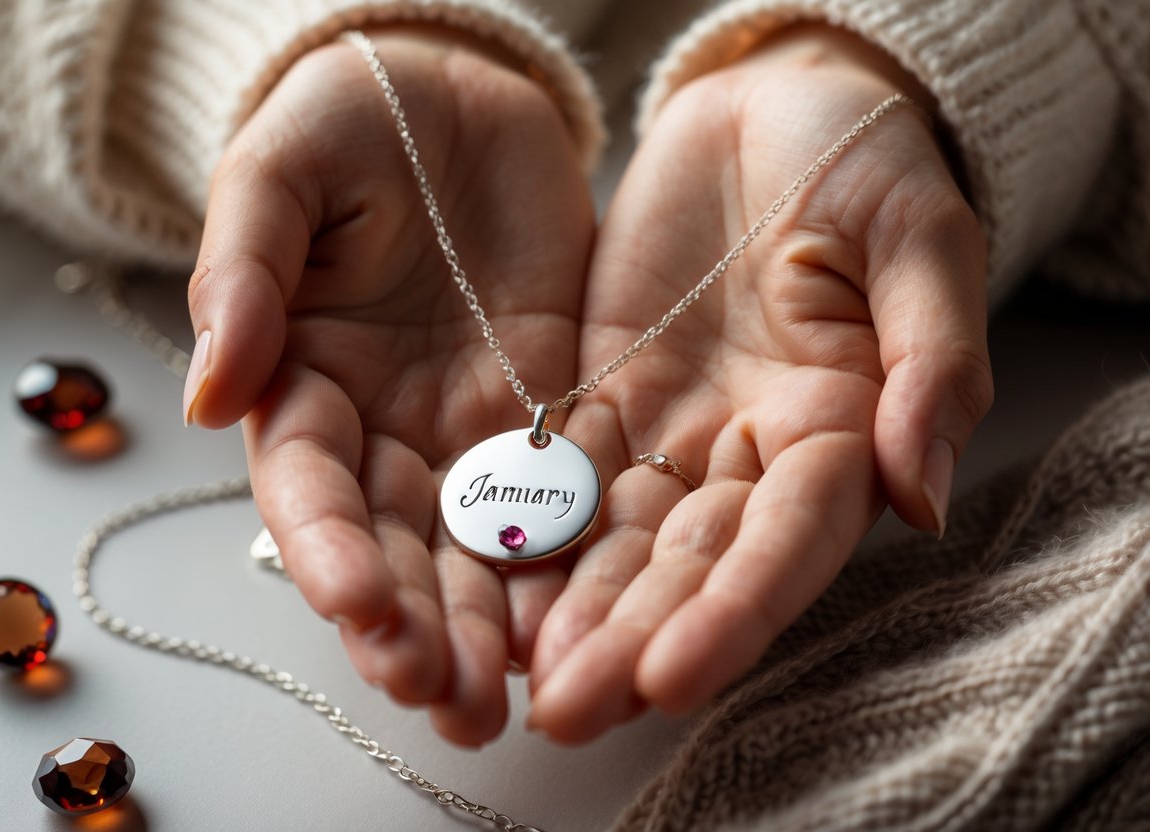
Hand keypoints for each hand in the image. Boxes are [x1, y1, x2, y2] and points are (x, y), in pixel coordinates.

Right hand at [184, 27, 594, 744]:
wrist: (453, 94)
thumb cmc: (348, 122)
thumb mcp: (278, 174)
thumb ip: (243, 274)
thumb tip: (212, 390)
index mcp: (305, 381)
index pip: (310, 485)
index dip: (329, 550)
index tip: (360, 606)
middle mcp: (386, 428)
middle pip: (396, 544)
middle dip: (418, 625)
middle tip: (451, 698)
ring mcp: (472, 428)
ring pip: (478, 546)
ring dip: (492, 626)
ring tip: (514, 702)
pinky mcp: (551, 410)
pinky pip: (563, 494)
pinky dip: (568, 561)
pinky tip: (586, 620)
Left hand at [527, 24, 991, 740]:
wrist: (770, 108)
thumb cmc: (863, 160)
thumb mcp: (920, 241)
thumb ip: (931, 363)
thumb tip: (924, 494)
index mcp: (840, 426)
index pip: (789, 539)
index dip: (737, 610)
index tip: (675, 676)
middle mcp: (751, 452)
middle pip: (691, 562)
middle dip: (633, 638)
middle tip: (568, 710)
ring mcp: (671, 431)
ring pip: (619, 537)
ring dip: (573, 611)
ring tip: (519, 680)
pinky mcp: (601, 399)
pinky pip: (559, 475)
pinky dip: (528, 531)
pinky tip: (487, 587)